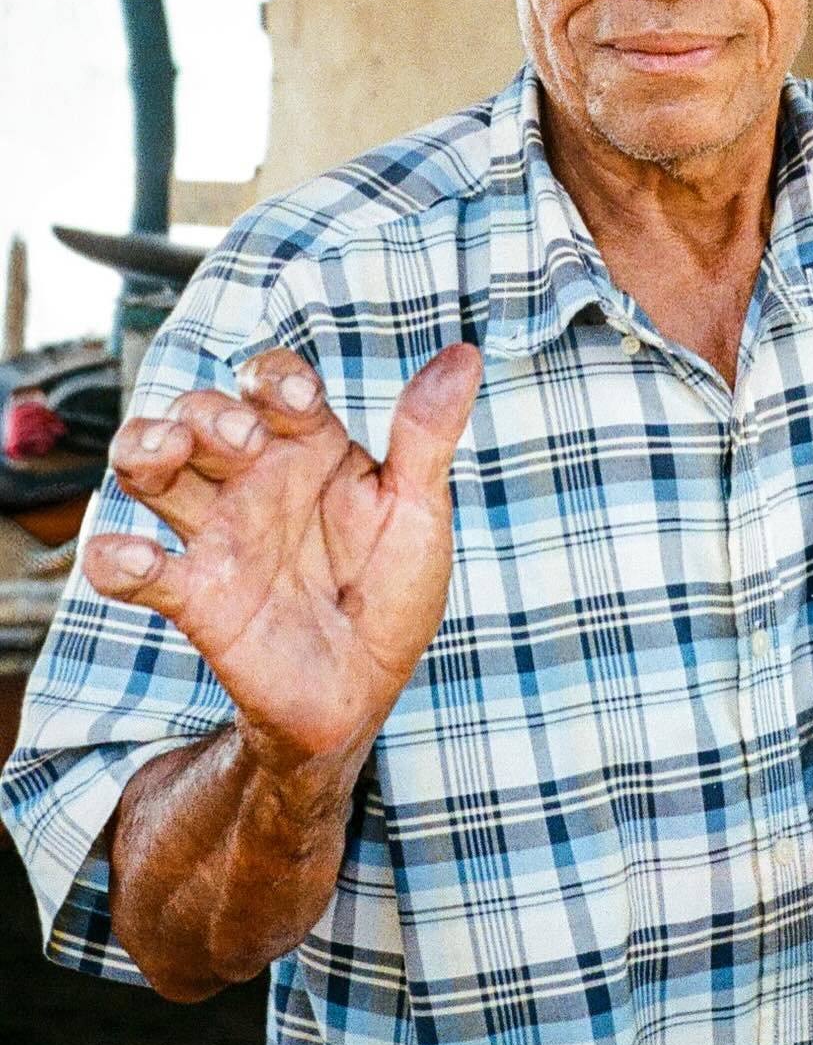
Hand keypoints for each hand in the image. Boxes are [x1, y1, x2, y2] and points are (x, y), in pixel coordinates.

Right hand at [84, 343, 482, 775]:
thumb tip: (464, 355)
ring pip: (149, 469)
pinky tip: (135, 560)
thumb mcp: (417, 512)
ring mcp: (217, 535)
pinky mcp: (193, 596)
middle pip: (199, 415)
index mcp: (309, 450)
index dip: (275, 377)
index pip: (274, 385)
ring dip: (142, 447)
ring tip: (161, 452)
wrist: (363, 689)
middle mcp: (253, 481)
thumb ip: (426, 436)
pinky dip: (116, 559)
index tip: (296, 396)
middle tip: (244, 445)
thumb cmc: (391, 593)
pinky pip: (130, 570)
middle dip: (209, 413)